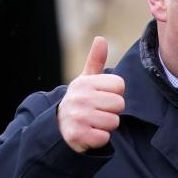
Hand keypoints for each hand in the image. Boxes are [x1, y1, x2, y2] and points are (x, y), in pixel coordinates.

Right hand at [58, 37, 124, 152]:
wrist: (58, 127)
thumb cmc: (79, 101)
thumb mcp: (85, 80)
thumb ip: (95, 61)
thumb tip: (101, 38)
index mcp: (85, 82)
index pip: (119, 85)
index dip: (114, 94)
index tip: (101, 97)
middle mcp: (80, 97)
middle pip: (119, 104)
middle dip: (112, 111)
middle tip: (98, 112)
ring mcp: (78, 116)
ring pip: (114, 122)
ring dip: (106, 126)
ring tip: (93, 123)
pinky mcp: (77, 135)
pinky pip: (105, 137)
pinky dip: (99, 139)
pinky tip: (89, 133)